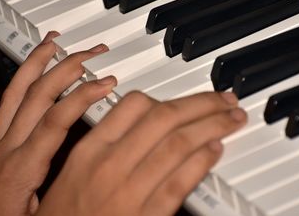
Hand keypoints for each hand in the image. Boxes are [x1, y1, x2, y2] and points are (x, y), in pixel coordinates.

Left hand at [0, 31, 115, 215]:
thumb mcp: (44, 214)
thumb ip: (69, 190)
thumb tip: (99, 174)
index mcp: (22, 168)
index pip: (54, 120)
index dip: (82, 97)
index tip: (106, 82)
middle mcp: (7, 147)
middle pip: (36, 94)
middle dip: (67, 67)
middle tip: (92, 53)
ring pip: (16, 89)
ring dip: (38, 61)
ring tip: (55, 42)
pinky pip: (7, 99)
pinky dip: (23, 76)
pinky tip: (35, 69)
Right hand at [36, 91, 246, 215]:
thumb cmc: (66, 215)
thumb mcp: (74, 170)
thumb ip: (106, 141)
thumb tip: (144, 117)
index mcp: (90, 150)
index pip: (132, 105)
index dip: (166, 94)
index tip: (184, 95)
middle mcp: (110, 165)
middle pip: (165, 118)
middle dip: (202, 103)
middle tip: (223, 98)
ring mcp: (129, 192)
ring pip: (179, 145)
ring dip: (213, 126)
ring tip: (231, 117)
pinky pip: (180, 182)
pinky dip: (202, 161)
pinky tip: (216, 149)